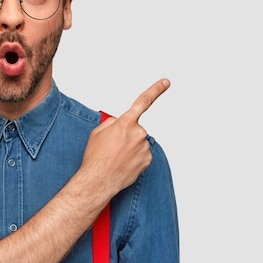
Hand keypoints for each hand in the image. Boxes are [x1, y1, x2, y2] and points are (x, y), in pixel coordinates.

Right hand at [80, 78, 170, 194]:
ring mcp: (144, 147)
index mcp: (125, 123)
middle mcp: (138, 134)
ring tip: (116, 157)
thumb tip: (121, 122)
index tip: (166, 82)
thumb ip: (113, 122)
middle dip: (126, 135)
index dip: (156, 90)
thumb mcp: (97, 132)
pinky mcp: (147, 160)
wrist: (98, 180)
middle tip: (113, 147)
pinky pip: (142, 154)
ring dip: (130, 147)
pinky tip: (124, 163)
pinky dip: (135, 157)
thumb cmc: (96, 158)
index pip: (143, 102)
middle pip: (135, 129)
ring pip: (139, 142)